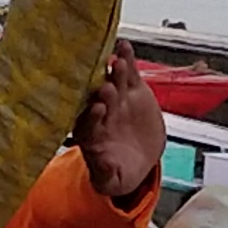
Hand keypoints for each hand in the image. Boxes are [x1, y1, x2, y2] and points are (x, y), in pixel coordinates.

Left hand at [77, 52, 165, 204]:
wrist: (139, 157)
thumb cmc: (119, 170)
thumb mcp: (113, 181)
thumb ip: (106, 175)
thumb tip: (103, 168)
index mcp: (91, 136)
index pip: (88, 125)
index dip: (92, 117)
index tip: (98, 110)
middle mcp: (100, 114)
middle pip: (99, 100)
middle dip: (103, 92)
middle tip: (107, 86)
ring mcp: (116, 99)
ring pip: (113, 82)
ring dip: (114, 72)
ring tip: (118, 61)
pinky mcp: (132, 90)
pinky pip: (128, 72)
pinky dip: (127, 58)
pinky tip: (125, 46)